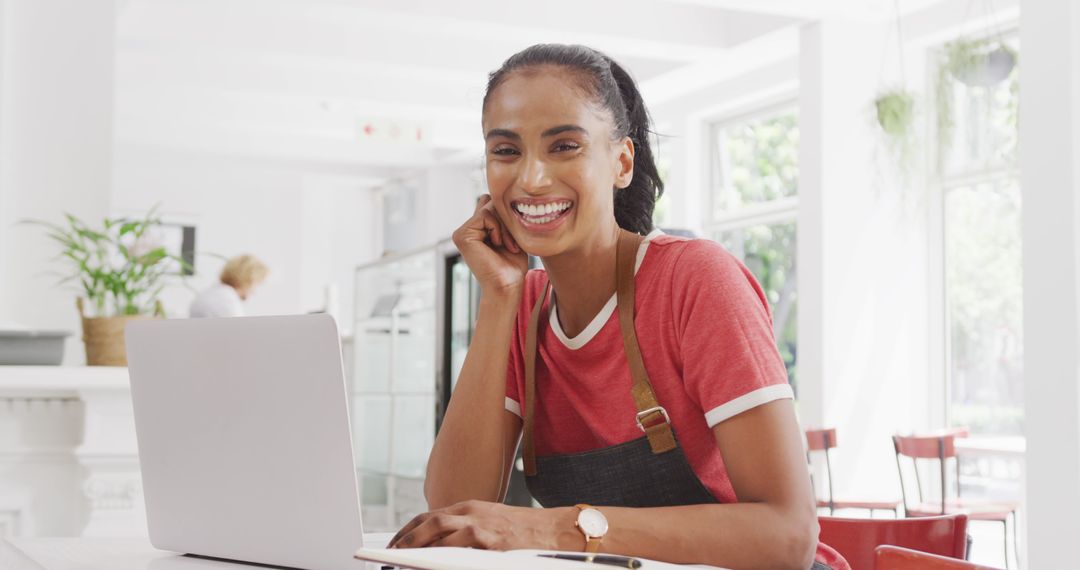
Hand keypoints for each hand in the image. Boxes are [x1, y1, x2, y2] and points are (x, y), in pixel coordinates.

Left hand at [387, 500, 576, 550]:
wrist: (554, 530)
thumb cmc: (523, 530)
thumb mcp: (490, 523)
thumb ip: (464, 530)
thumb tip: (438, 545)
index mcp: (469, 508)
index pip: (429, 515)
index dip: (408, 529)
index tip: (394, 541)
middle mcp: (471, 512)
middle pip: (428, 521)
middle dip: (406, 537)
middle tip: (391, 551)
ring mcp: (480, 525)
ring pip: (438, 530)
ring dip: (417, 544)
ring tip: (403, 557)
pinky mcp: (490, 540)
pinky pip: (459, 545)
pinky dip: (442, 552)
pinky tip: (431, 561)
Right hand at [451, 195, 528, 298]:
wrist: (508, 284)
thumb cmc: (512, 264)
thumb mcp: (510, 233)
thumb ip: (501, 215)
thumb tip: (499, 194)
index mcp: (477, 229)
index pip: (492, 203)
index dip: (506, 215)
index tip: (513, 240)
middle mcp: (467, 229)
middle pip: (490, 202)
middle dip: (506, 218)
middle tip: (511, 243)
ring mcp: (462, 232)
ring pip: (489, 207)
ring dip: (504, 226)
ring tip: (507, 245)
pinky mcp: (461, 235)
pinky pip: (485, 215)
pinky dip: (497, 228)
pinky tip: (498, 244)